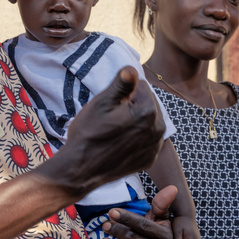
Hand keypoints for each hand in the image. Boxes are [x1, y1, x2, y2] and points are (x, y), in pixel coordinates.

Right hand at [56, 67, 165, 198]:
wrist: (81, 169)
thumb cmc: (88, 134)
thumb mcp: (101, 103)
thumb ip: (121, 83)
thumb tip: (132, 68)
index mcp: (147, 111)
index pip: (141, 85)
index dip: (124, 91)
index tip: (111, 104)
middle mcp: (158, 128)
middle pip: (148, 102)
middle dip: (132, 104)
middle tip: (111, 117)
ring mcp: (155, 146)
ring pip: (149, 120)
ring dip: (136, 119)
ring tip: (115, 128)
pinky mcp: (150, 158)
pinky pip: (148, 138)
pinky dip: (138, 136)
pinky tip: (121, 141)